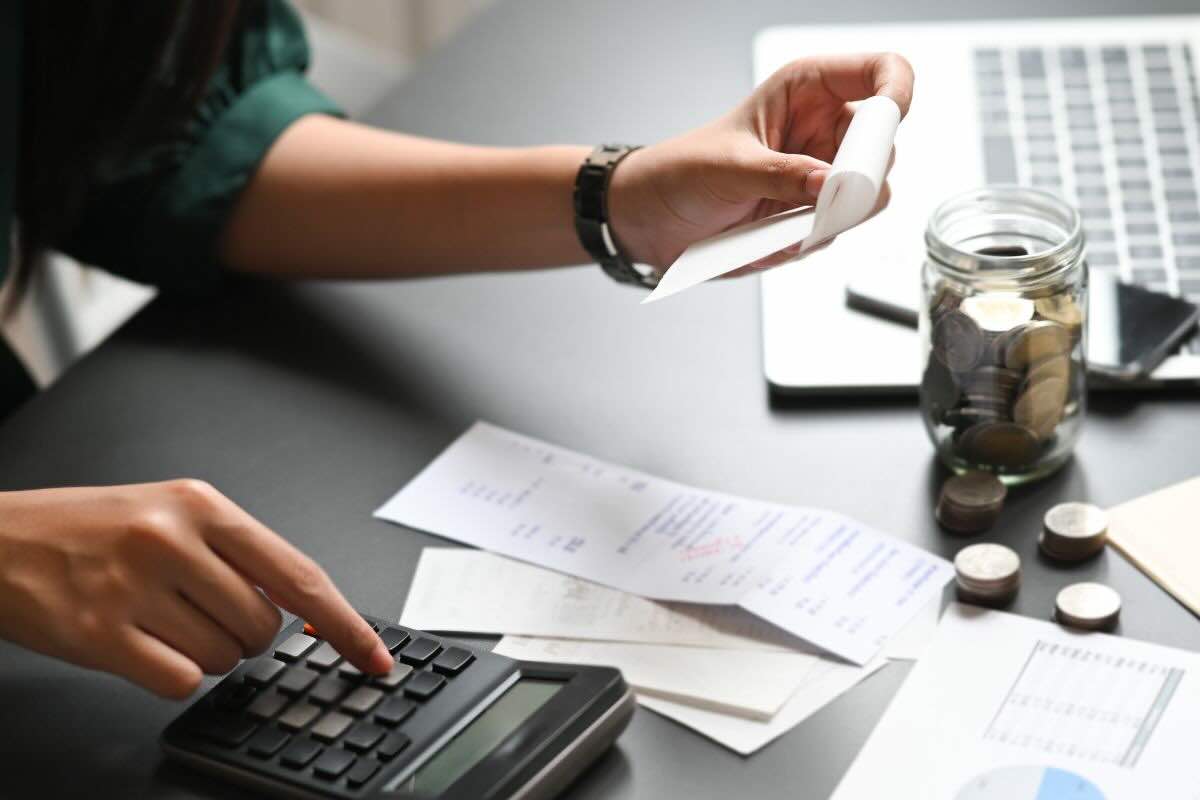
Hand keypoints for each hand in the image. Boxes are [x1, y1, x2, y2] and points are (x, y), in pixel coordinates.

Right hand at [0, 480, 393, 698]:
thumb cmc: (89, 529)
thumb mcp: (170, 511)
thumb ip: (237, 551)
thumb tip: (304, 606)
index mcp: (202, 504)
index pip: (300, 574)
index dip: (345, 624)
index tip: (375, 657)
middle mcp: (173, 539)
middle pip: (263, 626)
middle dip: (242, 634)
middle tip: (196, 609)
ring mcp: (135, 586)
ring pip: (224, 658)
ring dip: (203, 653)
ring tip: (158, 617)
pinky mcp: (100, 633)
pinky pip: (179, 681)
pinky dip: (168, 674)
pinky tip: (137, 642)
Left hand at [608, 52, 913, 272]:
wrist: (652, 219)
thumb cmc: (681, 171)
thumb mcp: (729, 168)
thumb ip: (784, 176)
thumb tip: (833, 185)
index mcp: (808, 90)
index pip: (882, 72)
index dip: (896, 95)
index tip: (887, 127)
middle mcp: (824, 129)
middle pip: (884, 147)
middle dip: (858, 178)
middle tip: (822, 198)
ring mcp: (822, 175)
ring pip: (866, 198)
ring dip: (826, 218)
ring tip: (775, 223)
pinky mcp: (813, 215)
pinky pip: (836, 231)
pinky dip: (806, 241)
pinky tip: (766, 237)